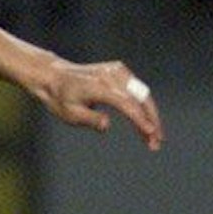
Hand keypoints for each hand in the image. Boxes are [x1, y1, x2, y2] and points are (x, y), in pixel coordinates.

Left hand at [35, 59, 163, 150]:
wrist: (55, 76)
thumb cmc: (60, 98)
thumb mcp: (69, 114)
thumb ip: (90, 119)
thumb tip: (107, 125)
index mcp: (100, 86)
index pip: (127, 104)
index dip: (140, 119)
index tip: (151, 133)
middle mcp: (112, 75)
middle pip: (140, 99)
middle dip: (151, 121)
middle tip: (157, 142)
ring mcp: (118, 71)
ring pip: (142, 95)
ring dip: (150, 115)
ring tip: (152, 138)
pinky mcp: (120, 71)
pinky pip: (137, 90)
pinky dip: (143, 106)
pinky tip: (144, 125)